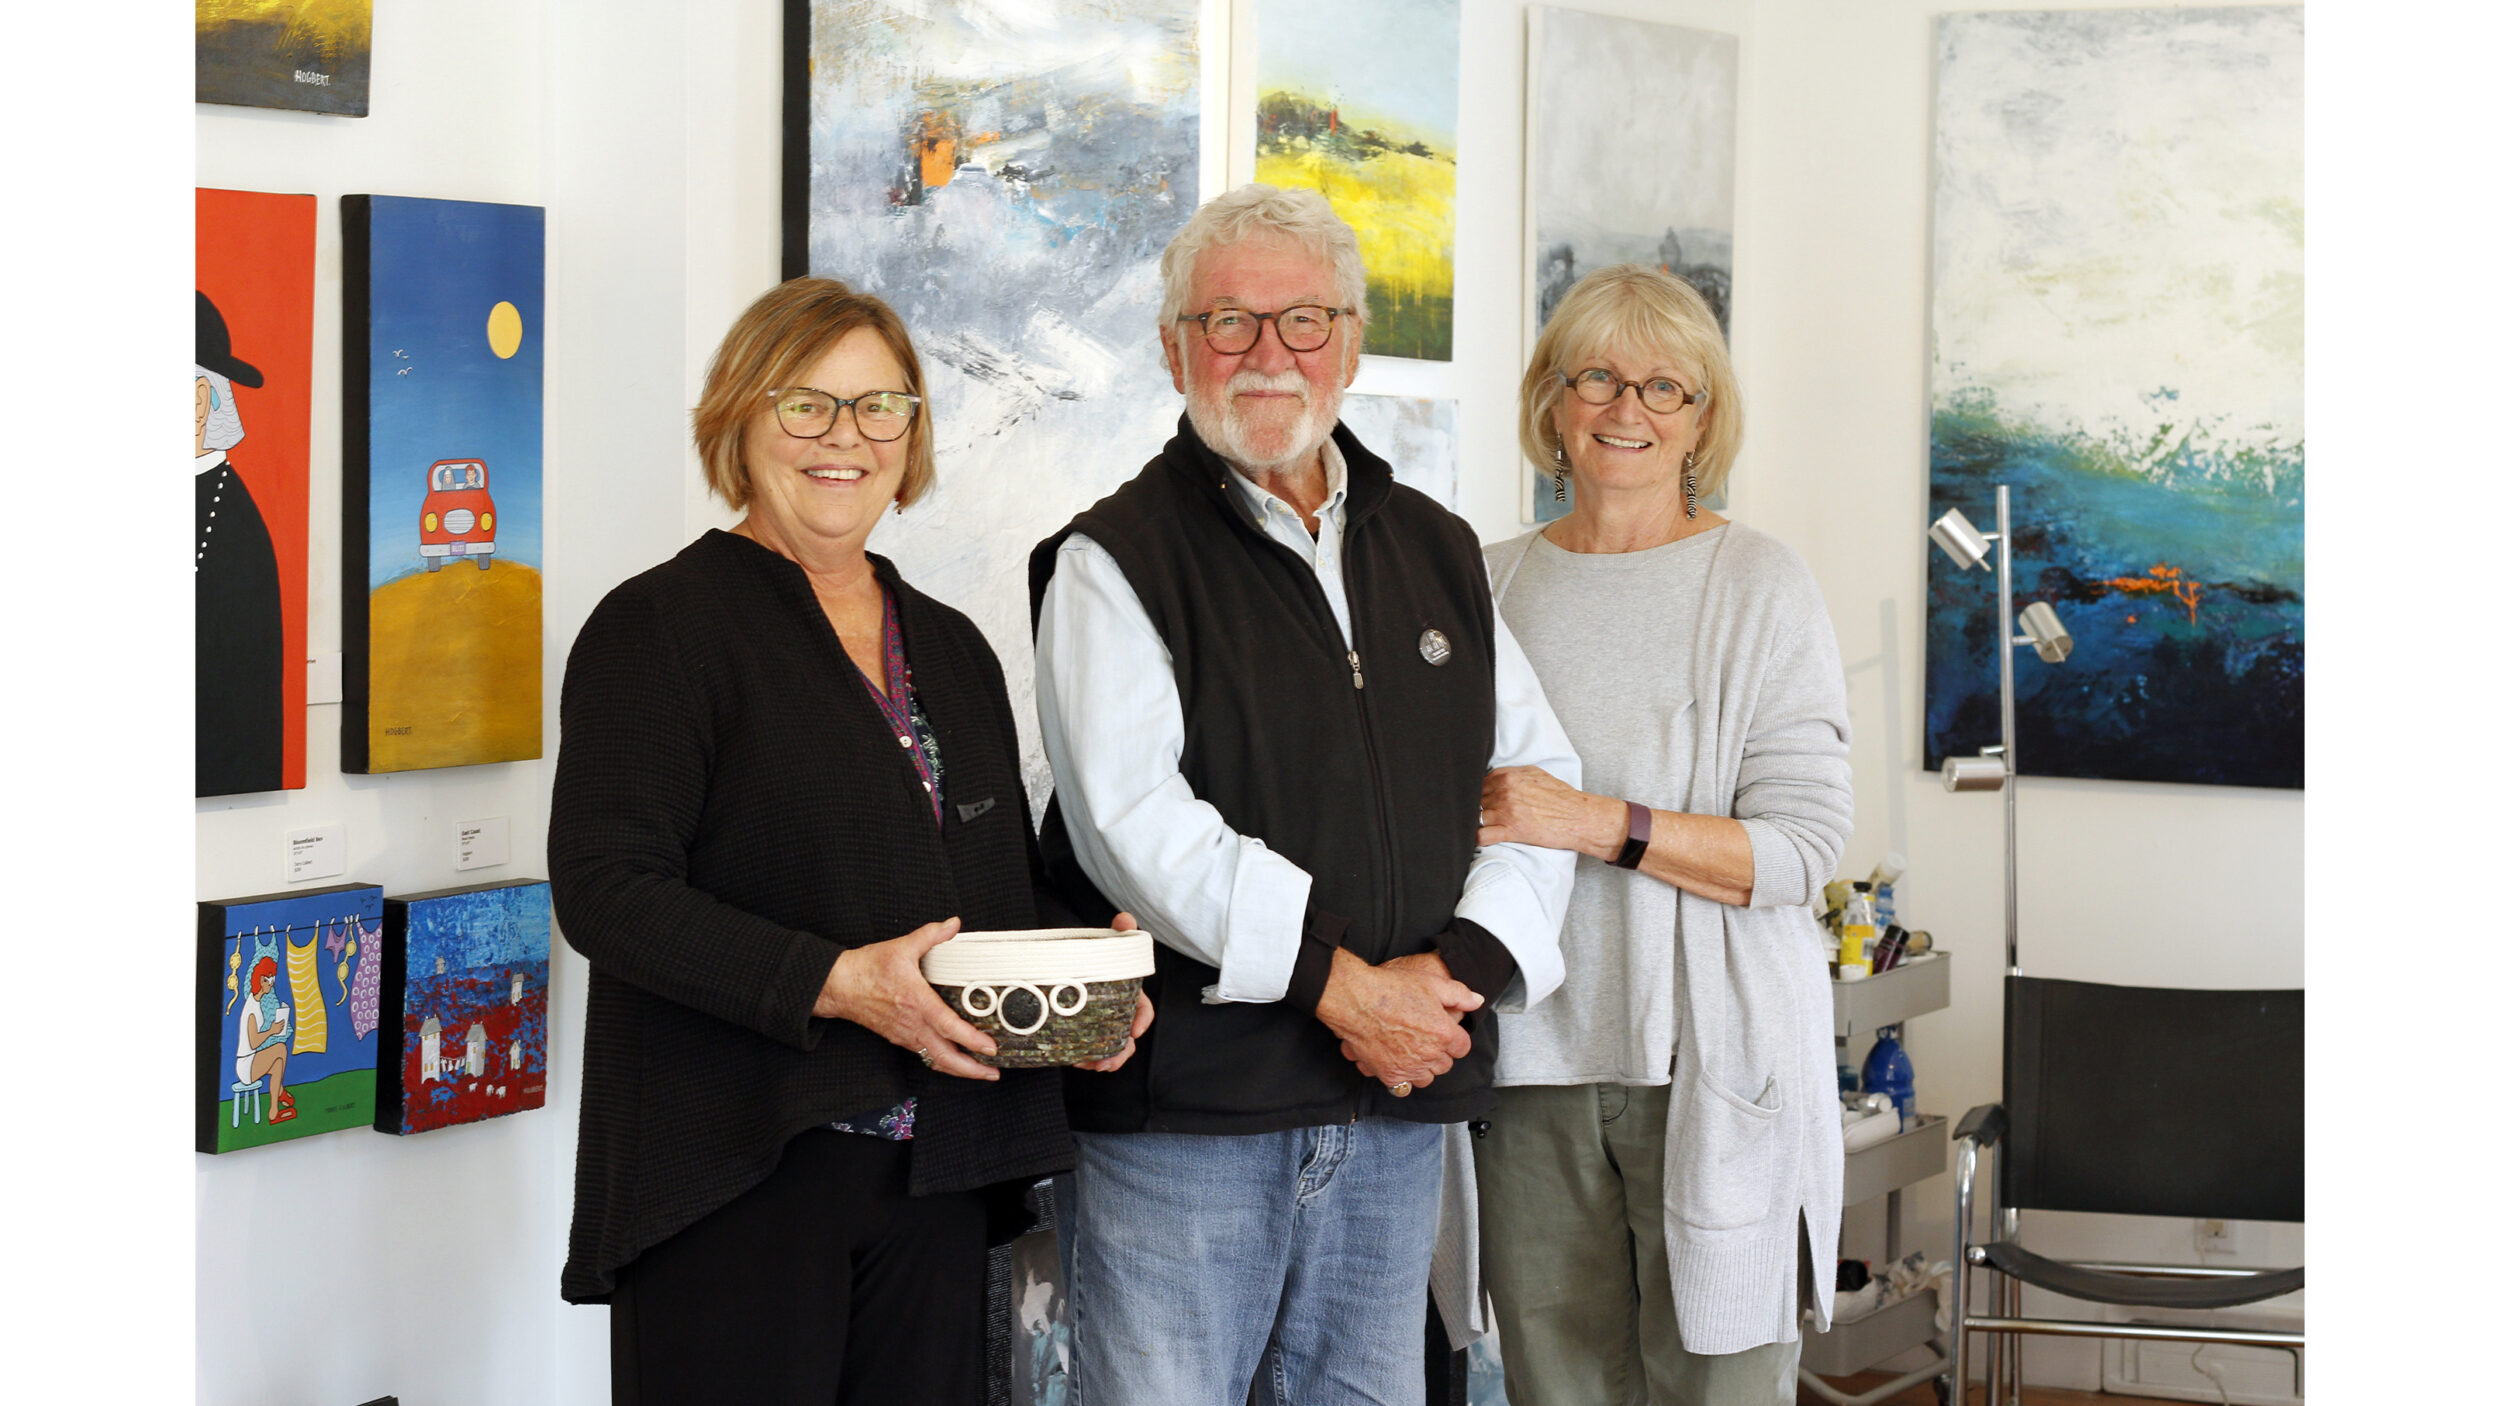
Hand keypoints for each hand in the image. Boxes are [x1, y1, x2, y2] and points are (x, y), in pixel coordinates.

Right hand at [814, 917, 999, 1080]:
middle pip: (945, 1057)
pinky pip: (924, 1055)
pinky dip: (942, 1062)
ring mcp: (905, 1034)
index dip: (972, 1040)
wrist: (838, 986)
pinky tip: (953, 1061)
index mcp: (917, 1002)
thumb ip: (931, 935)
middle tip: (993, 1073)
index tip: (990, 1048)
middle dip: (971, 1069)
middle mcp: (913, 1024)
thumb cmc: (866, 969)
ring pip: (935, 1060)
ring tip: (980, 1072)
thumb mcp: (902, 946)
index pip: (949, 1027)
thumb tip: (953, 924)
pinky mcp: (898, 1038)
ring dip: (959, 1069)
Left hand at [1076, 912, 1153, 1072]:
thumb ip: (1119, 932)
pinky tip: (1072, 1060)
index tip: (1134, 1031)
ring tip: (1088, 1065)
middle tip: (1107, 1062)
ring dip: (1101, 1060)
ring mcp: (1099, 1024)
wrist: (1062, 962)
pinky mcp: (1080, 1032)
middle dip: (1120, 1052)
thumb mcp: (1106, 942)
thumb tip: (1125, 919)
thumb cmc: (1092, 954)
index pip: (1143, 1010)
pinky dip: (1082, 1057)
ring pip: (1107, 1048)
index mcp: (1127, 994)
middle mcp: (1115, 1012)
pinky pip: (1086, 1049)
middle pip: (1126, 1038)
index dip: (1142, 1022)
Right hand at [1317, 948, 1480, 1091]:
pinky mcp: (1389, 1075)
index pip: (1462, 1047)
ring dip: (1423, 1068)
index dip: (1455, 1039)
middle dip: (1439, 1054)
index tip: (1446, 1032)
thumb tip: (1476, 1001)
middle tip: (1426, 1039)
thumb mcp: (1431, 983)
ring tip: (1412, 1053)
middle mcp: (1429, 1054)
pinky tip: (1397, 1063)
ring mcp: (1409, 1067)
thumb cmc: (1391, 989)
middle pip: (1445, 1065)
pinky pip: (1403, 1087)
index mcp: (1444, 1033)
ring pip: (1426, 1078)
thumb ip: (1460, 994)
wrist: (1356, 1000)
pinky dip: (1402, 1078)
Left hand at [1480, 765, 1625, 858]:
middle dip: (1473, 808)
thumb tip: (1494, 778)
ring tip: (1472, 827)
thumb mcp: (1535, 774)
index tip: (1477, 800)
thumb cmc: (1560, 797)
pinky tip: (1477, 839)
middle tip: (1473, 815)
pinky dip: (1475, 838)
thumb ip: (1512, 774)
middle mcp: (1504, 792)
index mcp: (1507, 776)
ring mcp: (1506, 812)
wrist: (1578, 817)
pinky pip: (1481, 836)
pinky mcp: (1511, 831)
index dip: (1476, 793)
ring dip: (1472, 822)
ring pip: (1474, 817)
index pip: (1478, 783)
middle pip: (1474, 800)